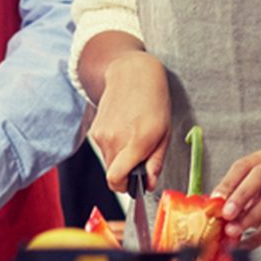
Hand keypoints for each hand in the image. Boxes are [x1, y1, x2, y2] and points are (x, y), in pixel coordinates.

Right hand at [89, 51, 170, 193]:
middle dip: (124, 173)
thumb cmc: (154, 101)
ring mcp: (102, 134)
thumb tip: (150, 184)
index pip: (116, 180)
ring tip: (132, 136)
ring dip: (119, 158)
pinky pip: (103, 149)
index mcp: (137, 141)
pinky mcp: (95, 130)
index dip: (125, 187)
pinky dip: (113, 146)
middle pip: (112, 175)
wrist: (133, 73)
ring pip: (108, 162)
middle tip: (138, 157)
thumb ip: (156, 161)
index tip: (134, 182)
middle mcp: (115, 139)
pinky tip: (123, 129)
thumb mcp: (165, 132)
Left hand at [214, 148, 260, 246]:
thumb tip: (215, 207)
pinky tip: (244, 244)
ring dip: (250, 217)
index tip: (216, 200)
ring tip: (234, 230)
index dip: (228, 182)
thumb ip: (237, 193)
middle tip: (226, 214)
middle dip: (241, 195)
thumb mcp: (256, 186)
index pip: (244, 165)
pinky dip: (258, 237)